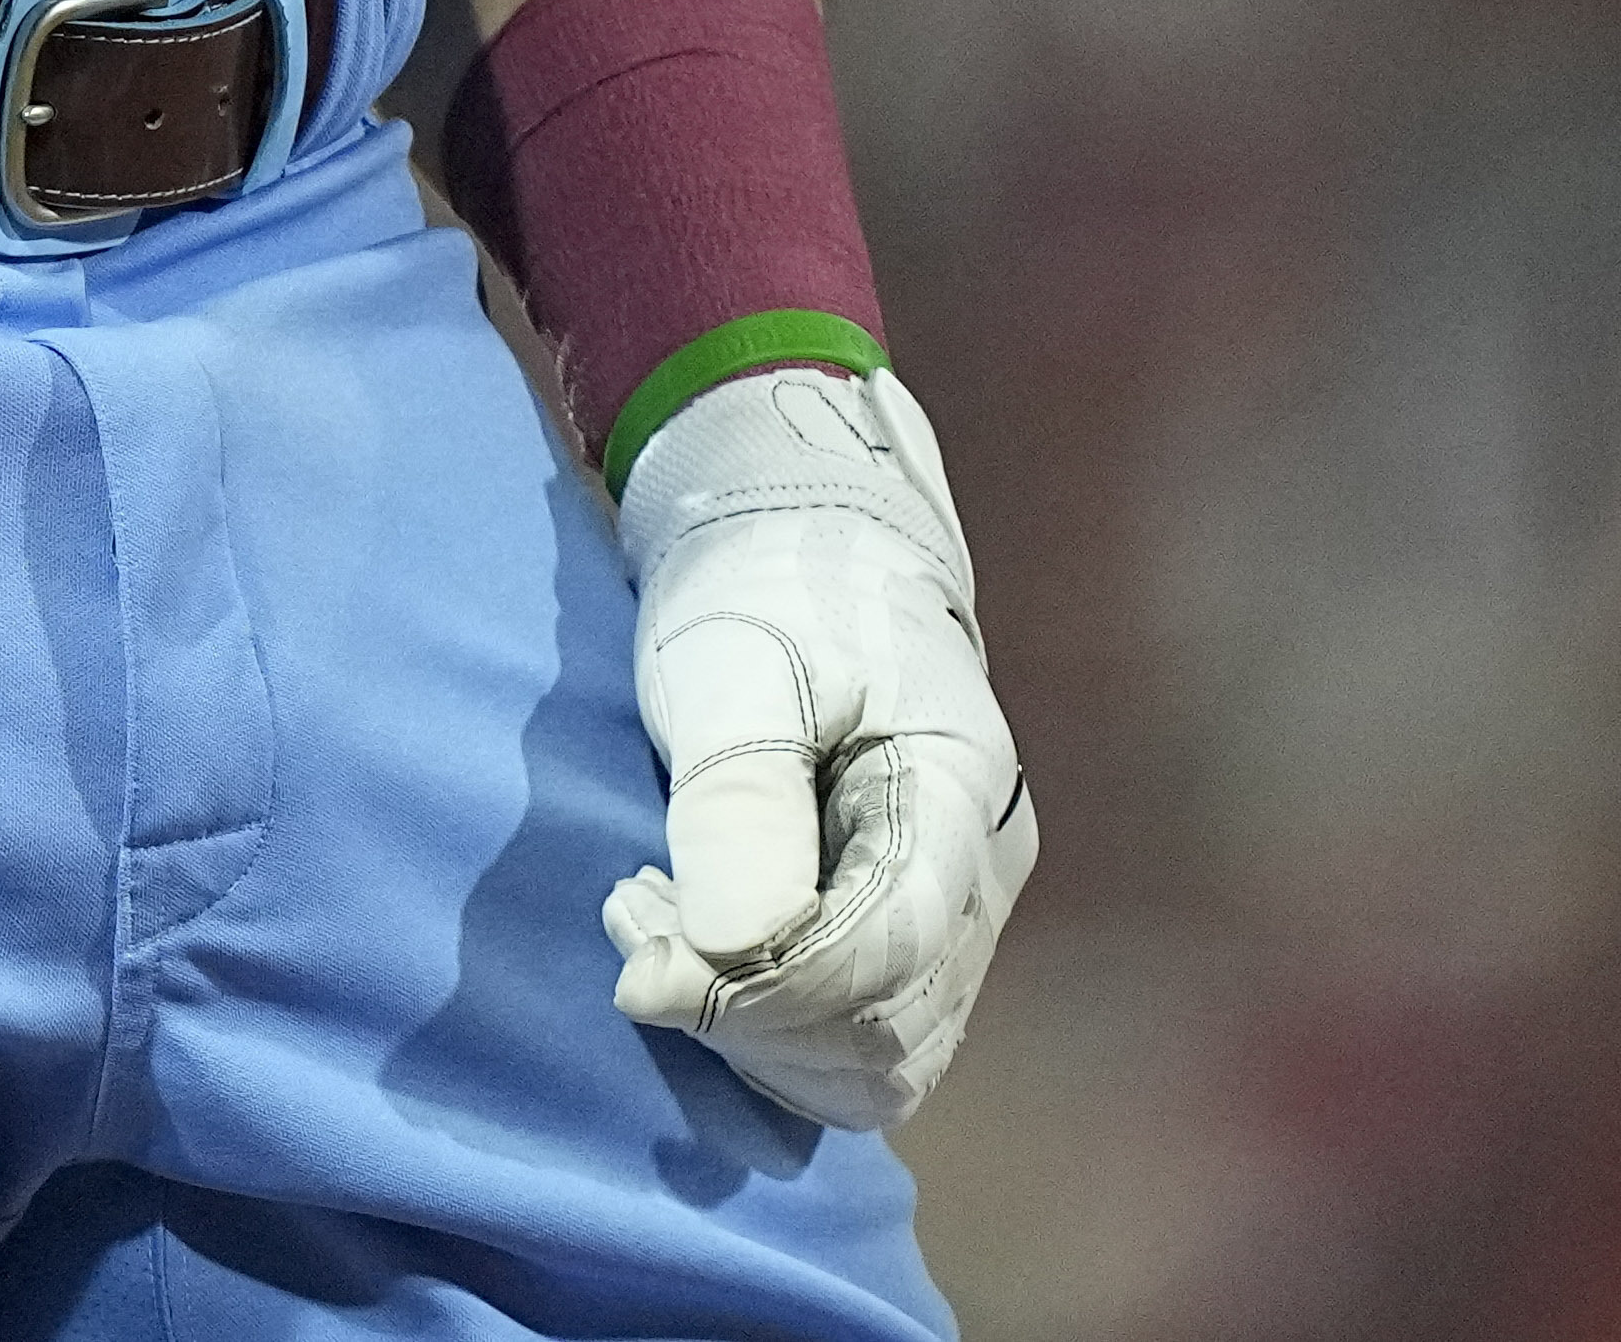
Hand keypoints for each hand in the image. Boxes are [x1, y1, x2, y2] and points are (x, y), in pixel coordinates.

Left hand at [601, 364, 1037, 1135]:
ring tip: (658, 928)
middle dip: (743, 1016)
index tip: (645, 962)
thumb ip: (739, 802)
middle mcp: (981, 877)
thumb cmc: (771, 590)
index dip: (761, 991)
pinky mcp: (915, 947)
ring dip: (750, 1038)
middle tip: (639, 922)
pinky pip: (862, 1050)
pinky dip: (770, 1038)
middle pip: (883, 1034)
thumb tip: (734, 950)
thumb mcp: (733, 666)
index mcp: (956, 790)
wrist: (808, 553)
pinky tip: (698, 955)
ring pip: (876, 1066)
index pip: (886, 954)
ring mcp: (958, 921)